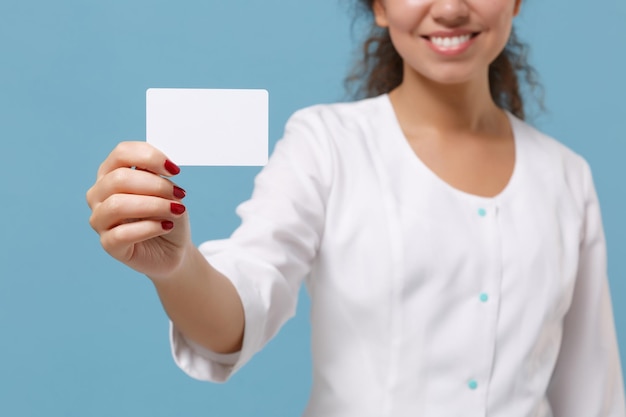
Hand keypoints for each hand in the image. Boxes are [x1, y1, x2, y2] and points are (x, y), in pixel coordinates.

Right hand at [86, 142, 191, 279]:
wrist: (173, 248)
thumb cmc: (167, 214)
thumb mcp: (167, 191)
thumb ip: (158, 176)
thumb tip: (159, 168)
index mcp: (111, 173)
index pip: (122, 153)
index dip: (149, 157)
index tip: (174, 170)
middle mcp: (99, 194)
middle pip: (119, 179)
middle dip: (155, 185)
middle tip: (179, 194)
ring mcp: (100, 220)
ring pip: (117, 205)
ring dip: (153, 205)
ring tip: (176, 211)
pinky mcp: (108, 244)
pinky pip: (121, 234)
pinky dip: (149, 228)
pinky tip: (166, 226)